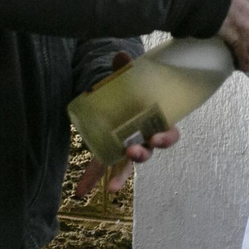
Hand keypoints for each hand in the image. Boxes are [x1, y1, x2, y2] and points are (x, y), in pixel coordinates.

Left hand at [75, 52, 181, 197]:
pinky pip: (102, 167)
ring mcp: (126, 148)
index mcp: (155, 122)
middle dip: (143, 155)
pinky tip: (80, 192)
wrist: (124, 99)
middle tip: (134, 152)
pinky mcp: (109, 152)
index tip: (157, 138)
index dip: (166, 138)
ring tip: (113, 186)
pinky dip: (91, 180)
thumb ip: (126, 70)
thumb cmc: (133, 92)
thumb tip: (120, 55)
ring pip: (127, 165)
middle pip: (148, 152)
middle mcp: (143, 139)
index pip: (168, 134)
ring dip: (121, 175)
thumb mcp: (130, 80)